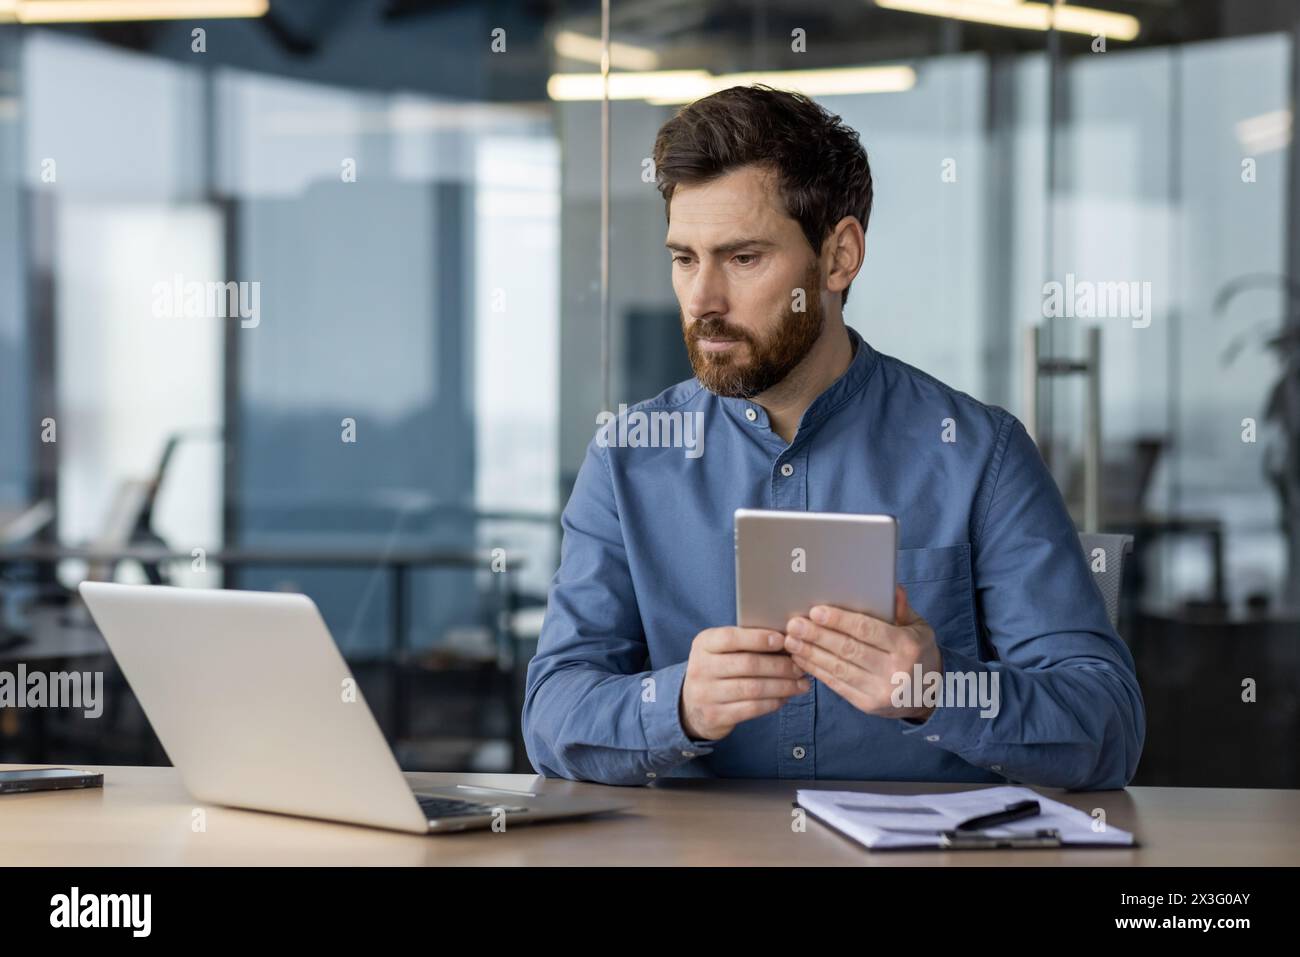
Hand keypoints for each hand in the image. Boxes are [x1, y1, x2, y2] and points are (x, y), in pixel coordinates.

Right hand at [680, 626, 809, 740]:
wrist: (690, 705)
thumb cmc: (717, 669)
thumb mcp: (720, 650)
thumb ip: (745, 642)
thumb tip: (787, 639)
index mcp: (703, 644)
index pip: (731, 638)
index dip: (759, 638)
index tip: (783, 640)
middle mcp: (700, 668)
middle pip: (748, 665)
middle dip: (779, 666)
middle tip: (800, 667)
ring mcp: (706, 694)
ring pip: (753, 689)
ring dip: (782, 686)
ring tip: (800, 684)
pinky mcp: (715, 715)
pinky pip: (751, 708)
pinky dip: (773, 703)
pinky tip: (785, 698)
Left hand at [783, 585, 941, 721]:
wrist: (930, 696)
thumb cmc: (918, 653)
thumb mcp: (919, 628)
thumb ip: (901, 608)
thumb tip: (891, 587)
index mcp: (907, 646)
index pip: (867, 631)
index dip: (840, 621)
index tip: (816, 611)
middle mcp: (894, 671)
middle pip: (848, 650)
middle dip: (817, 636)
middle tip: (794, 624)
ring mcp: (880, 691)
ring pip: (838, 668)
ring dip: (811, 653)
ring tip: (790, 640)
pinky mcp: (867, 705)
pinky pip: (836, 685)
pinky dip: (816, 670)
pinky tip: (800, 658)